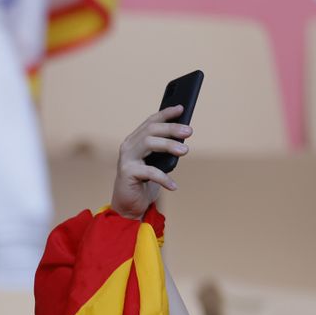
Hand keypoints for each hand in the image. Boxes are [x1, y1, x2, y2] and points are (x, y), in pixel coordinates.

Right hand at [110, 107, 190, 221]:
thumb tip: (184, 135)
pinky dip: (164, 178)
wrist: (128, 205)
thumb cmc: (144, 182)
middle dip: (171, 128)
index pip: (150, 121)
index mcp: (134, 141)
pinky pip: (150, 172)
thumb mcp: (156, 162)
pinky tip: (173, 186)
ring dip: (169, 145)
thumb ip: (163, 149)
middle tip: (189, 131)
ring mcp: (126, 159)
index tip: (181, 108)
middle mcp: (128, 147)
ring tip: (185, 151)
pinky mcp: (127, 173)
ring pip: (149, 143)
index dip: (165, 113)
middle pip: (151, 130)